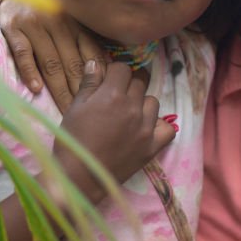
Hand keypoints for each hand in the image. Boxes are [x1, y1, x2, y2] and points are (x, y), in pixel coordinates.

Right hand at [0, 0, 102, 112]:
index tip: (106, 102)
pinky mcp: (13, 29)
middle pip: (72, 63)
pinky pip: (22, 53)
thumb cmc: (50, 10)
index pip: (92, 55)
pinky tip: (35, 90)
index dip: (99, 79)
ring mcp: (36, 26)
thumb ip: (87, 42)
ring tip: (66, 109)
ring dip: (59, 87)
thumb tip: (110, 70)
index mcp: (77, 26)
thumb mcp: (72, 21)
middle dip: (81, 91)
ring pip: (50, 62)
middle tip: (88, 115)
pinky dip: (29, 71)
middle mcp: (60, 25)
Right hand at [53, 60, 175, 201]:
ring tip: (128, 115)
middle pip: (140, 81)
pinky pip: (168, 128)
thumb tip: (97, 62)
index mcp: (113, 95)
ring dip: (142, 104)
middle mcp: (134, 107)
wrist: (79, 177)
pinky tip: (147, 129)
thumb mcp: (75, 108)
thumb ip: (89, 83)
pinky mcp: (152, 146)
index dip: (114, 71)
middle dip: (129, 84)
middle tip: (117, 97)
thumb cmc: (72, 141)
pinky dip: (159, 126)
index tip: (109, 80)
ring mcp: (146, 127)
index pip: (123, 68)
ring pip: (153, 101)